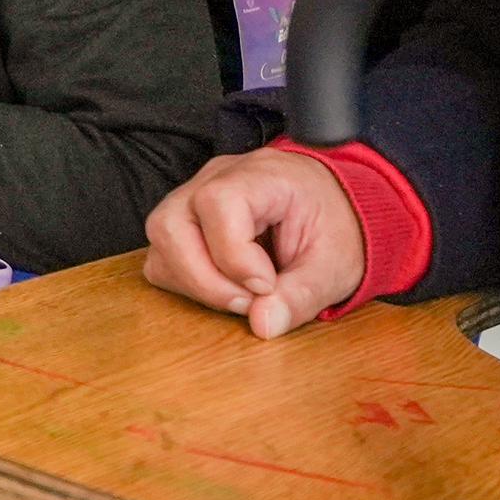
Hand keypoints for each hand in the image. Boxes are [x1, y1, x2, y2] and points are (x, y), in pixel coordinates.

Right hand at [141, 149, 364, 335]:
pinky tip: (225, 286)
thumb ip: (300, 295)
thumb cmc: (336, 227)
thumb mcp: (334, 266)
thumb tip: (262, 324)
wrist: (339, 208)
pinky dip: (187, 279)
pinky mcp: (189, 219)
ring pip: (160, 239)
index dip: (234, 256)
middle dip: (204, 278)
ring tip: (238, 295)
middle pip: (171, 224)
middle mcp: (218, 178)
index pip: (217, 204)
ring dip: (193, 281)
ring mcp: (197, 195)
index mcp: (262, 176)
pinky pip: (164, 252)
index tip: (267, 285)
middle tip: (247, 300)